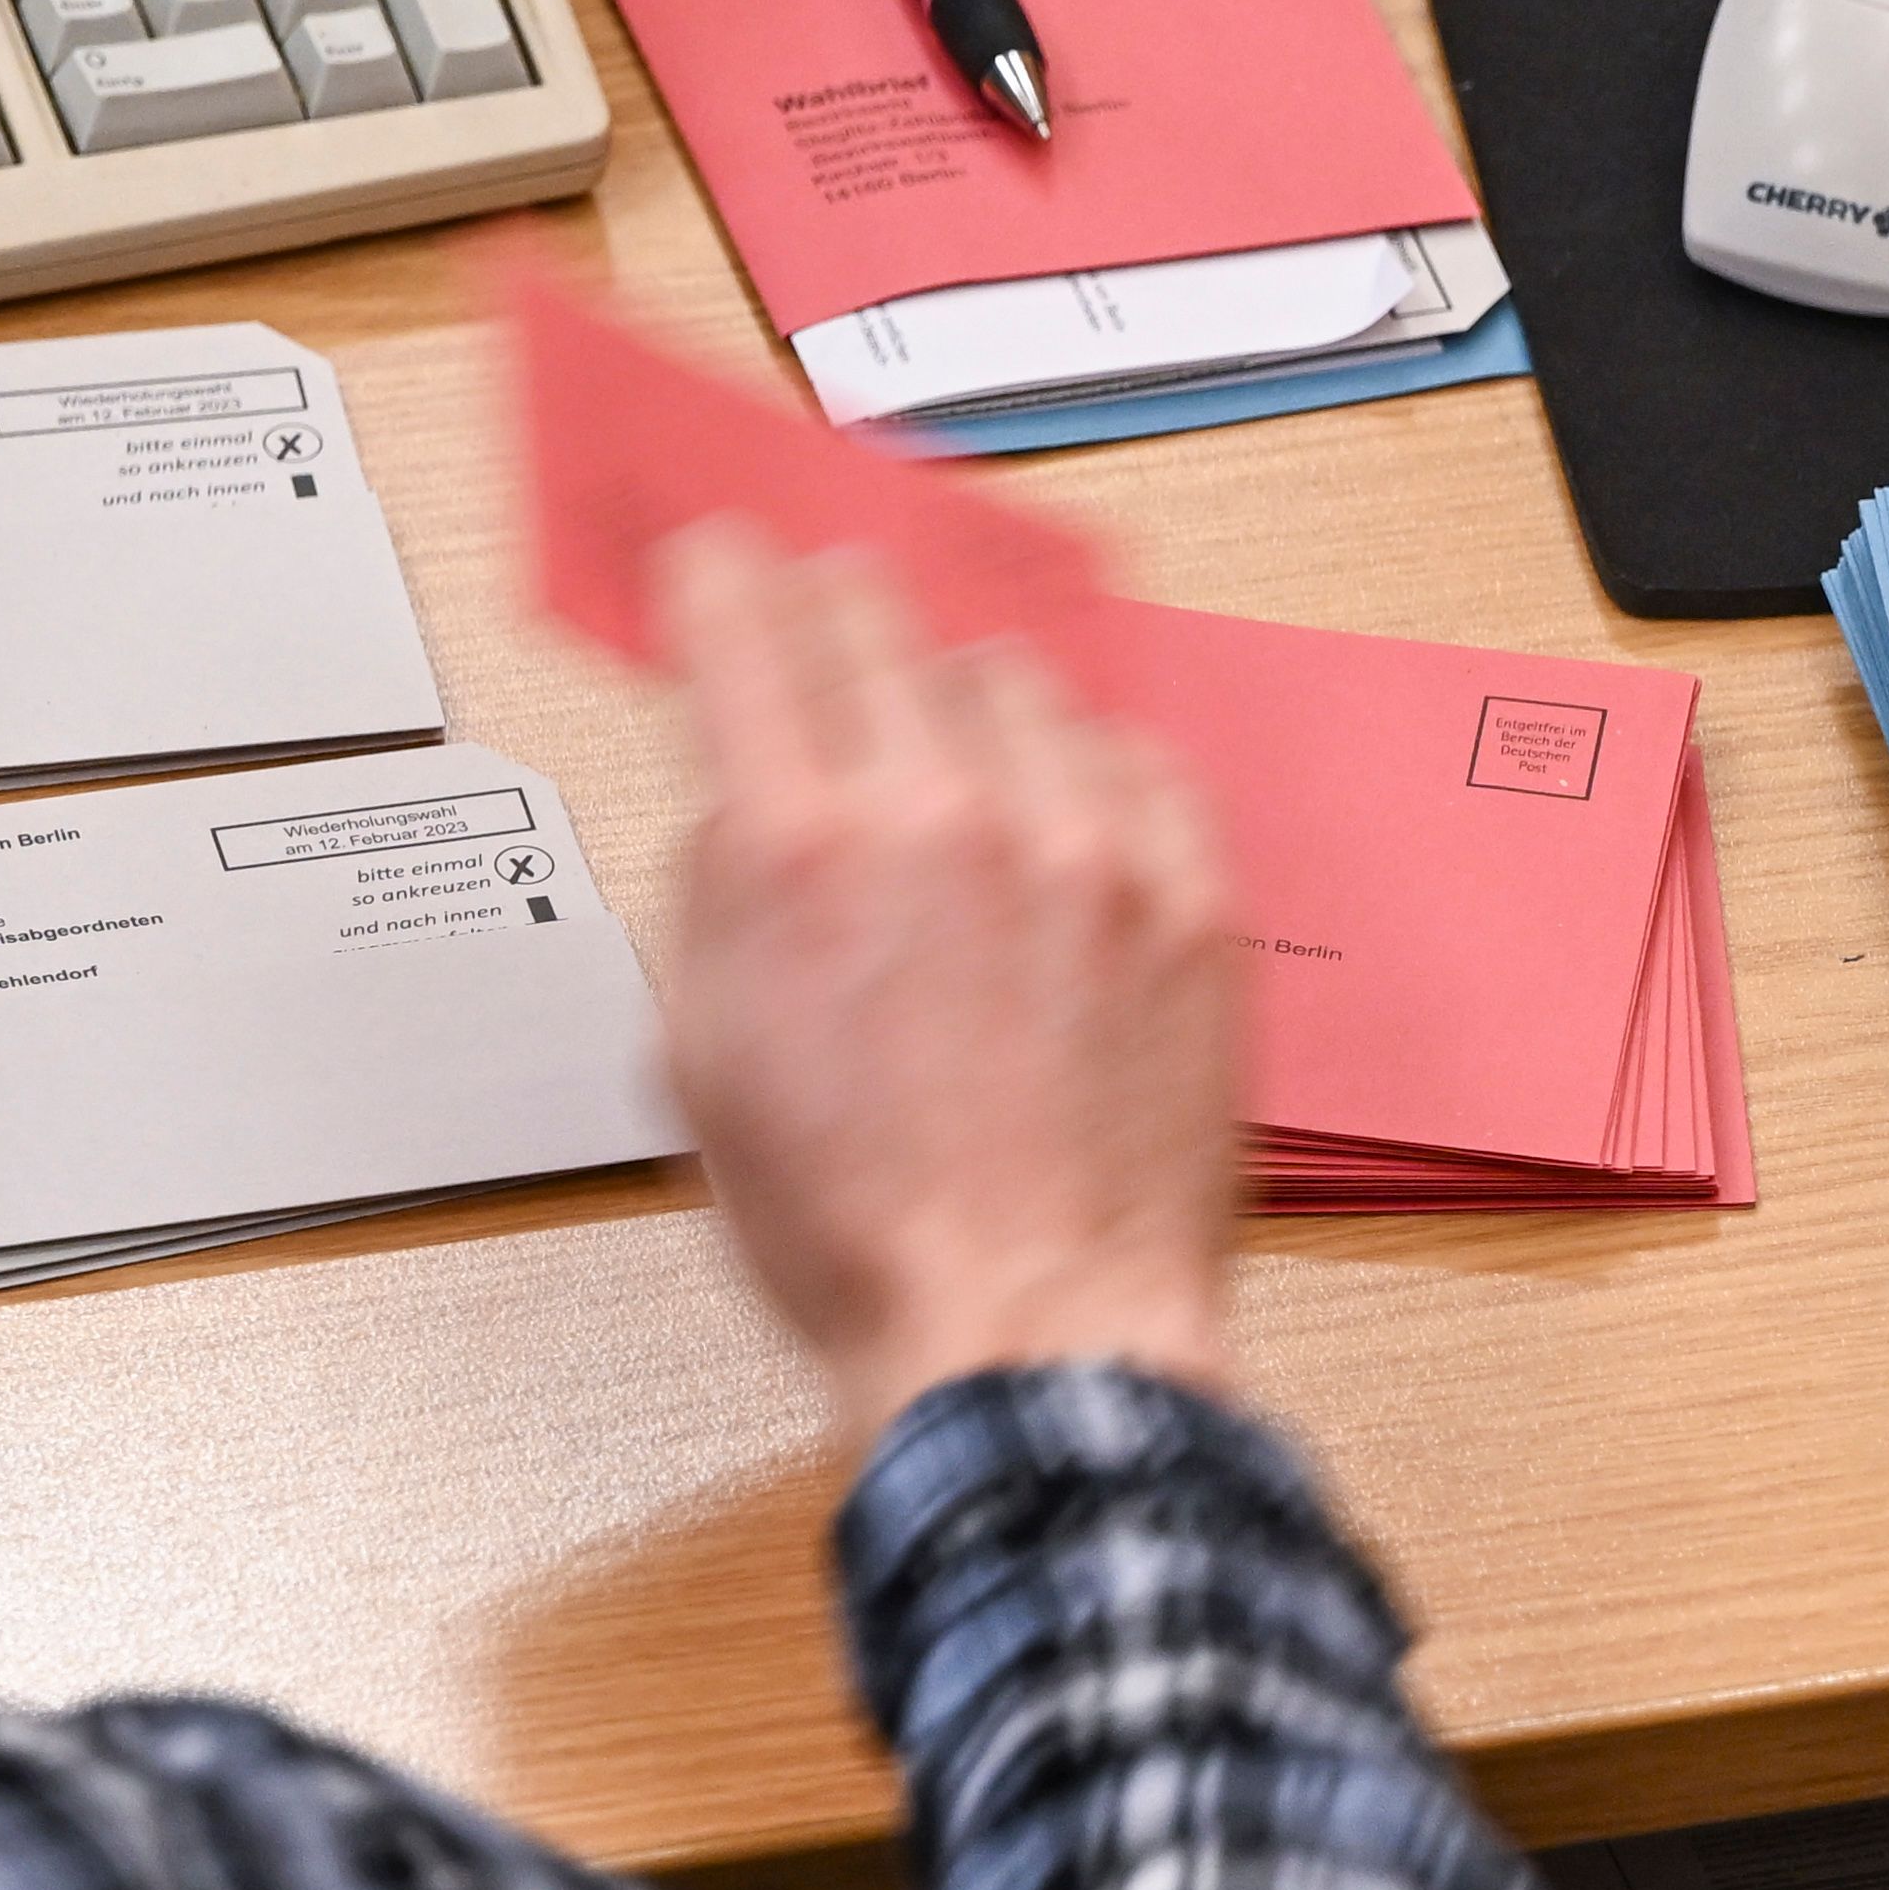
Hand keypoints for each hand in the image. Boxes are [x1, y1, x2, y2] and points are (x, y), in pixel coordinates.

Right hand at [656, 526, 1240, 1439]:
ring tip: (951, 780)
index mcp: (799, 846)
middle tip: (823, 644)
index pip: (744, 619)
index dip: (717, 575)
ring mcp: (1086, 847)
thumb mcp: (698, 1058)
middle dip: (832, 618)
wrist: (1027, 1324)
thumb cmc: (861, 1229)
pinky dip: (1087, 772)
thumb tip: (734, 789)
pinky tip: (1061, 826)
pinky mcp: (1189, 896)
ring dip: (966, 706)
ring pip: (1014, 677)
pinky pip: (1136, 756)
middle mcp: (948, 814)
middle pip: (879, 615)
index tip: (717, 565)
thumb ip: (712, 890)